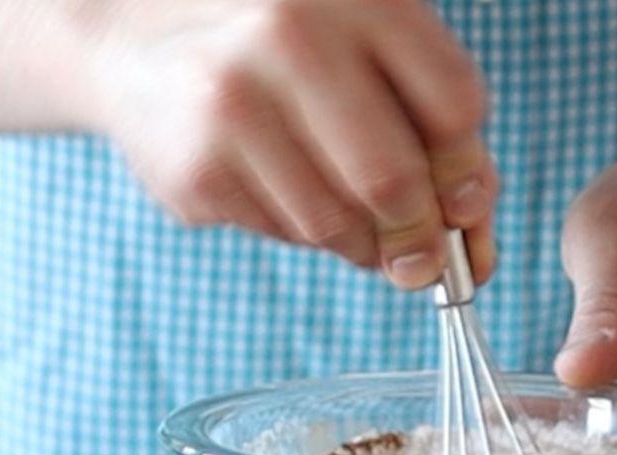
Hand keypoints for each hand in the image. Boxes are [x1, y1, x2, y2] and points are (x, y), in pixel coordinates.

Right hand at [81, 0, 497, 286]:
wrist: (139, 43)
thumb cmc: (290, 62)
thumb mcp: (370, 61)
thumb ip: (435, 137)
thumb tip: (476, 253)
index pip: (455, 105)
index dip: (469, 172)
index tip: (464, 206)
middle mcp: (292, 34)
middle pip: (394, 178)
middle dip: (420, 236)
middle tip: (420, 259)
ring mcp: (233, 100)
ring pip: (338, 225)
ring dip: (361, 244)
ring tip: (345, 213)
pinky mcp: (195, 166)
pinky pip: (286, 235)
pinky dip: (303, 233)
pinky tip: (280, 187)